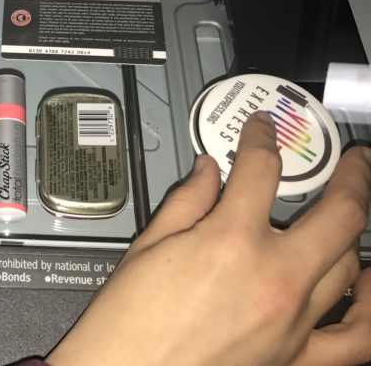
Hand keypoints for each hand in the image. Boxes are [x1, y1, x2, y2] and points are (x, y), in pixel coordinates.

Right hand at [47, 111, 370, 365]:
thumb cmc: (127, 324)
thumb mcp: (148, 247)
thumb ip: (187, 201)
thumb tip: (207, 173)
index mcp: (229, 242)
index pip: (261, 169)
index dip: (262, 138)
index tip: (261, 130)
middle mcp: (273, 278)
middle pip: (340, 213)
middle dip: (352, 175)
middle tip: (351, 160)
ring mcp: (293, 320)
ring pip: (349, 262)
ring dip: (354, 230)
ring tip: (350, 211)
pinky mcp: (296, 356)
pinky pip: (356, 336)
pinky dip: (369, 306)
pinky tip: (365, 282)